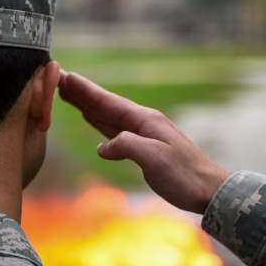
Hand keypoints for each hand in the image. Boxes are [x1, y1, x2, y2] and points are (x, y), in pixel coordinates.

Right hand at [58, 71, 230, 213]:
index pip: (109, 102)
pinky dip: (99, 122)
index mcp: (145, 120)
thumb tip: (103, 146)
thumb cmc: (184, 175)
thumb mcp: (154, 158)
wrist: (207, 189)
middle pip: (105, 105)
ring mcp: (144, 134)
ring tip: (68, 95)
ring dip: (87, 105)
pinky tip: (91, 120)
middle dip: (81, 93)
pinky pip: (114, 130)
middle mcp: (143, 122)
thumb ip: (126, 146)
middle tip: (58, 79)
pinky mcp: (144, 147)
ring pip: (108, 116)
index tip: (66, 76)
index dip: (86, 91)